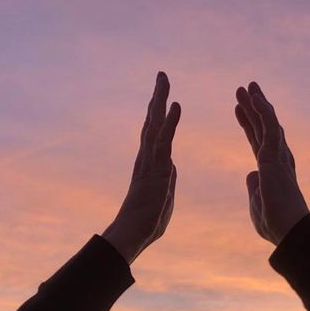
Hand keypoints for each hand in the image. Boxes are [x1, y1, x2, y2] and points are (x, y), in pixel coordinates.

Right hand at [102, 72, 180, 263]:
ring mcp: (149, 162)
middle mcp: (146, 158)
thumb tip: (172, 165)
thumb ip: (168, 179)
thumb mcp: (165, 196)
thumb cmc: (147, 223)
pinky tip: (175, 105)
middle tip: (162, 75)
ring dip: (160, 100)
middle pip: (152, 121)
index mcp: (149, 165)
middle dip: (157, 97)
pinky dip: (170, 122)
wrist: (134, 234)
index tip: (163, 96)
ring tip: (164, 79)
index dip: (159, 114)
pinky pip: (164, 141)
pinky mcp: (155, 169)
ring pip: (155, 125)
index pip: (155, 133)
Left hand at [235, 82, 308, 245]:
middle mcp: (278, 161)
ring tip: (247, 86)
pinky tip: (256, 98)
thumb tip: (250, 173)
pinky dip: (264, 112)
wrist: (287, 231)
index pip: (258, 142)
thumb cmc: (275, 225)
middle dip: (253, 108)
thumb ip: (253, 188)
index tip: (239, 110)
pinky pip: (270, 129)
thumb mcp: (256, 205)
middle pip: (263, 128)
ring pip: (267, 124)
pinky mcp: (276, 158)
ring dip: (257, 104)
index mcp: (272, 172)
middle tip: (244, 88)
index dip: (249, 125)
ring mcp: (278, 159)